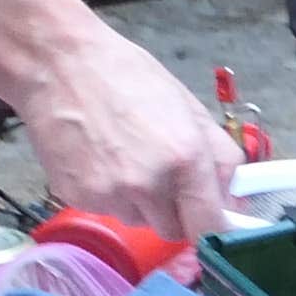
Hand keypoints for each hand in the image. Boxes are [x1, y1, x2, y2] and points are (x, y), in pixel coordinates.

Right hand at [6, 6, 244, 241]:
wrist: (58, 65)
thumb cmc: (125, 75)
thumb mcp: (188, 106)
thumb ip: (220, 157)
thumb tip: (236, 201)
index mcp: (185, 158)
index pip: (209, 227)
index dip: (213, 227)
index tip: (211, 219)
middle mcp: (149, 185)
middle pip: (175, 230)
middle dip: (175, 210)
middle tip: (163, 174)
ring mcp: (110, 195)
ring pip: (139, 220)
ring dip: (140, 202)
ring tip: (123, 155)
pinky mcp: (78, 198)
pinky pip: (107, 210)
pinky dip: (109, 193)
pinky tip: (98, 157)